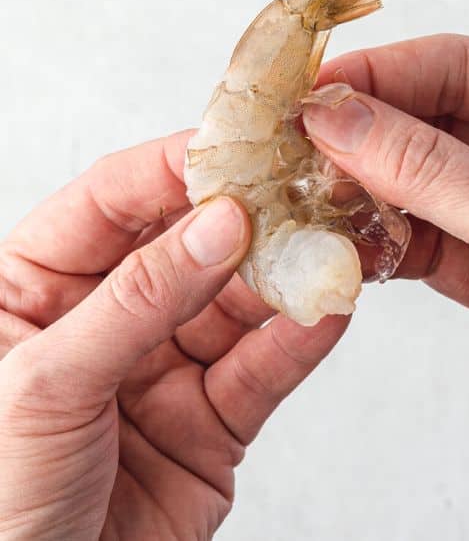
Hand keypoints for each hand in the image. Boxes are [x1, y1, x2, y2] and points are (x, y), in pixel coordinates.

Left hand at [0, 134, 349, 539]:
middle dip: (252, 216)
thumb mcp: (45, 387)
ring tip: (336, 242)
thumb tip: (220, 223)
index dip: (174, 168)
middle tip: (310, 183)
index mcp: (33, 292)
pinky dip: (302, 340)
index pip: (110, 204)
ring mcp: (162, 371)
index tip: (239, 144)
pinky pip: (264, 370)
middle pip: (190, 245)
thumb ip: (139, 300)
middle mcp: (104, 321)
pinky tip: (331, 306)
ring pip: (238, 304)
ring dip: (289, 273)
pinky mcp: (212, 424)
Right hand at [304, 34, 468, 506]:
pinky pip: (420, 239)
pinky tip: (334, 243)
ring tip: (295, 194)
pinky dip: (376, 241)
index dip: (381, 74)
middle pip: (431, 117)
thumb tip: (342, 115)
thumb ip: (433, 168)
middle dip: (358, 132)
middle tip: (283, 144)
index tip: (309, 92)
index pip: (465, 64)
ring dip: (357, 188)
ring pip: (418, 180)